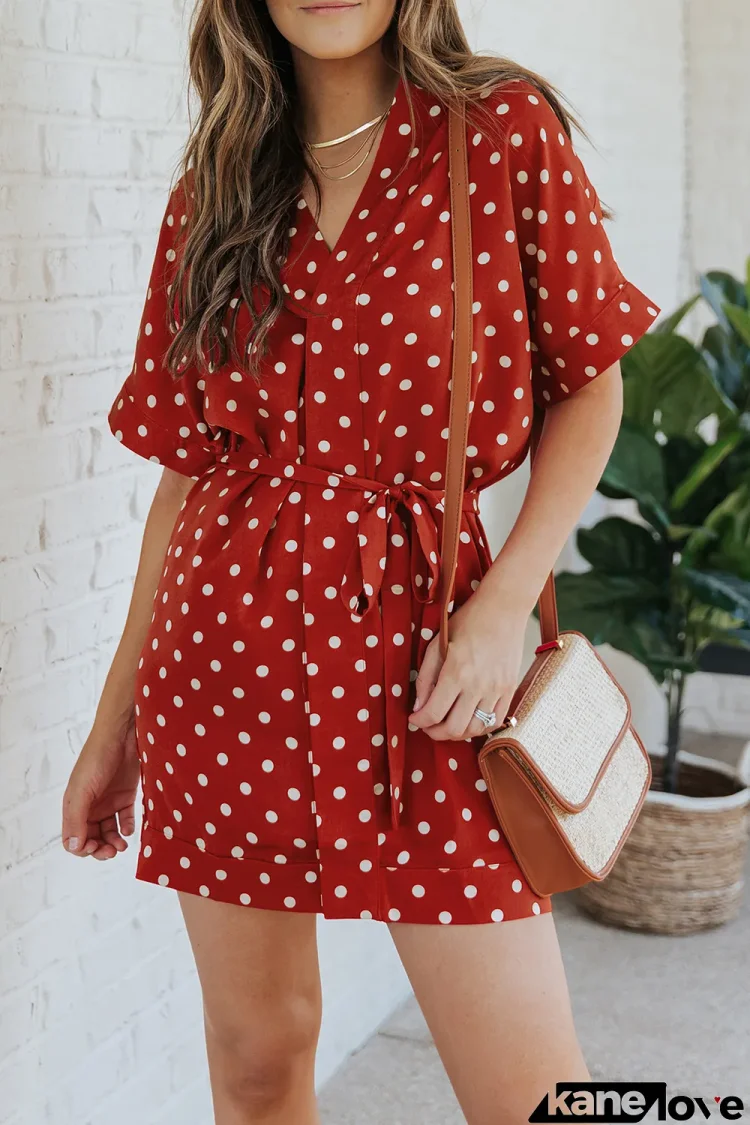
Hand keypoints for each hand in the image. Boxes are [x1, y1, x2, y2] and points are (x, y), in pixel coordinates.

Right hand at [62, 711, 140, 860]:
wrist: (122, 736)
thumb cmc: (97, 759)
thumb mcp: (82, 790)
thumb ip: (76, 819)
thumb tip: (74, 847)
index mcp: (75, 806)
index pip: (73, 838)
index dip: (82, 848)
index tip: (94, 847)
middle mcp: (91, 807)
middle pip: (92, 838)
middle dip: (100, 849)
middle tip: (112, 851)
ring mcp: (109, 802)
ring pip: (109, 832)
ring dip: (114, 842)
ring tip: (122, 845)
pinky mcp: (126, 796)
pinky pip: (126, 819)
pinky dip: (127, 828)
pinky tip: (129, 829)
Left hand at [408, 588, 527, 741]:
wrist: (503, 609)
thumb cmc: (467, 622)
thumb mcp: (437, 645)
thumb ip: (425, 678)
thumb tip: (419, 706)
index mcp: (456, 672)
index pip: (433, 713)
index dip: (419, 721)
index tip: (414, 719)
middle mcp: (478, 685)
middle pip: (454, 728)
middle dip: (435, 733)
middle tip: (427, 726)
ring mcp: (497, 690)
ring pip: (475, 729)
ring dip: (457, 734)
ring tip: (447, 725)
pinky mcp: (510, 689)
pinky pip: (495, 721)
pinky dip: (479, 727)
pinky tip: (468, 720)